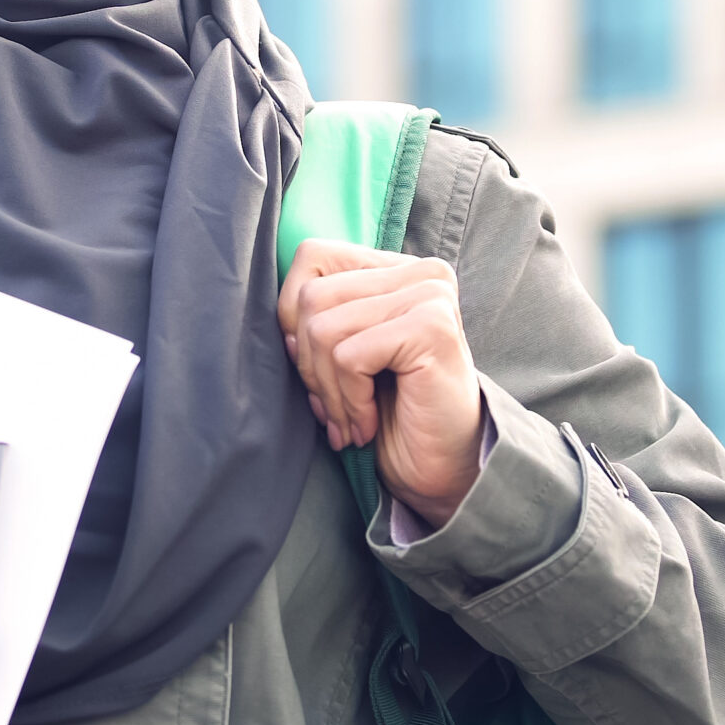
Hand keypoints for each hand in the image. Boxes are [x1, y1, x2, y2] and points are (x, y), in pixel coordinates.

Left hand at [277, 238, 483, 527]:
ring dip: (329, 390)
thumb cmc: (391, 412)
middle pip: (311, 297)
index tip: (318, 367)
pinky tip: (368, 424)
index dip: (294, 316)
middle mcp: (421, 272)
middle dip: (308, 364)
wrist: (441, 467)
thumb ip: (318, 317)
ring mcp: (430, 295)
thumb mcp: (346, 352)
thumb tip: (282, 323)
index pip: (312, 257)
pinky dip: (349, 401)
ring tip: (350, 421)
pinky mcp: (431, 328)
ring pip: (324, 329)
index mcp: (397, 268)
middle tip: (332, 408)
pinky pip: (348, 357)